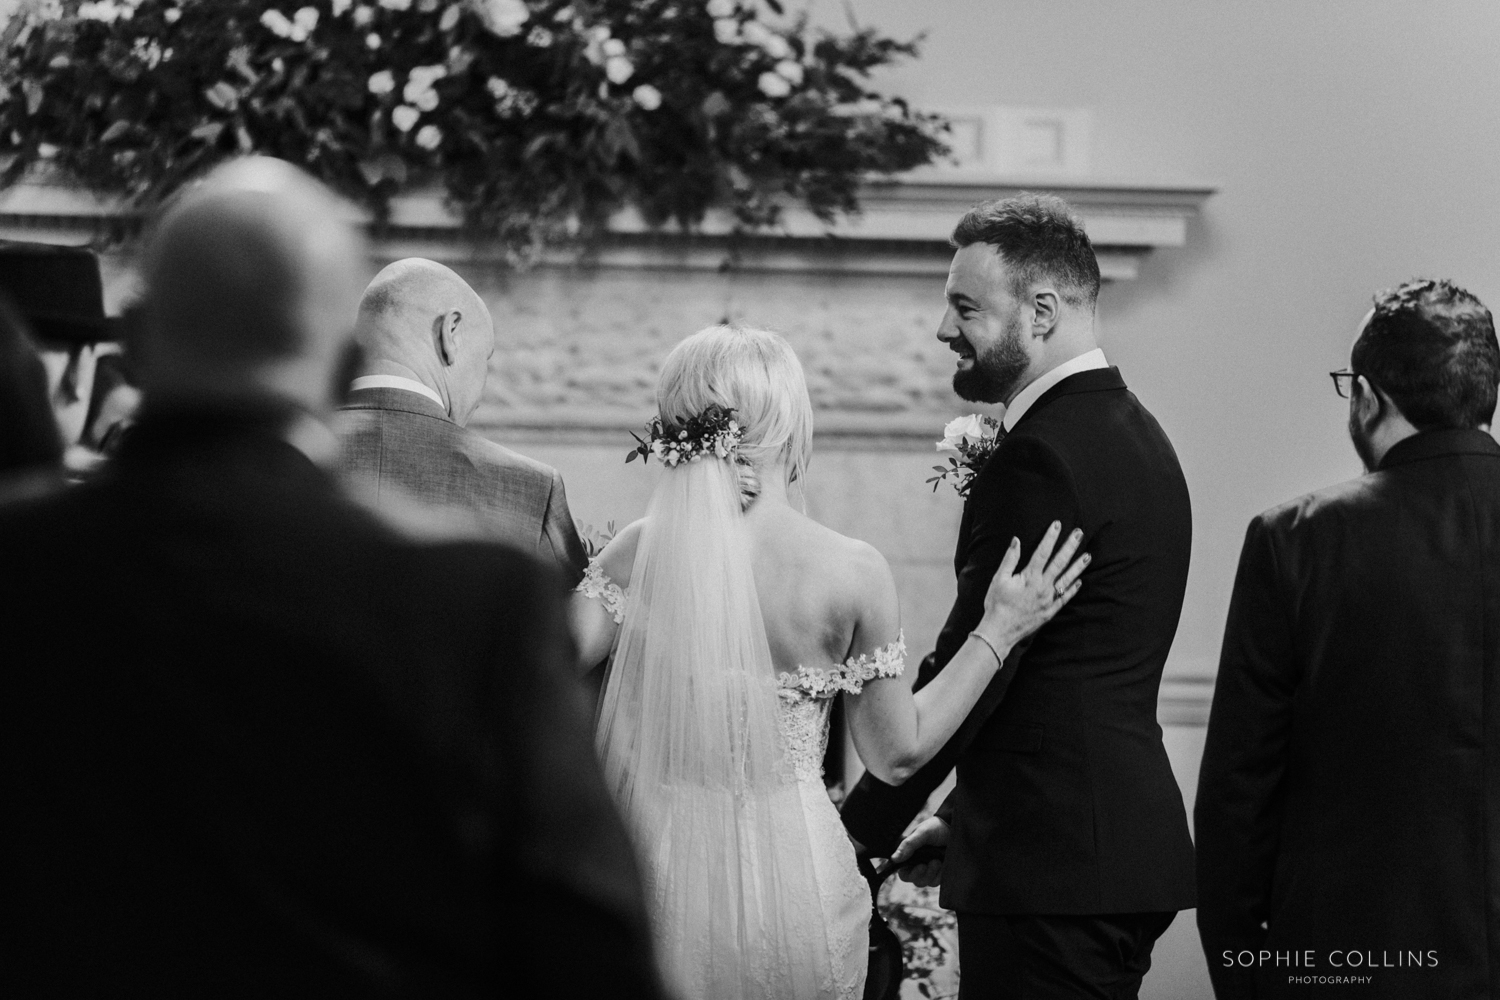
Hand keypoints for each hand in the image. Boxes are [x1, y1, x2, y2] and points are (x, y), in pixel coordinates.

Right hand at [891, 815, 949, 887]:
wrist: (955, 828)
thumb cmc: (937, 827)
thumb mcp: (922, 833)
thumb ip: (908, 845)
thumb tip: (893, 859)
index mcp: (910, 854)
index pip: (903, 871)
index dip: (907, 873)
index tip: (918, 866)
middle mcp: (918, 863)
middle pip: (914, 880)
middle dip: (921, 874)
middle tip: (926, 864)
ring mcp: (930, 869)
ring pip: (925, 882)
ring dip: (931, 873)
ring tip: (937, 861)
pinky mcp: (940, 873)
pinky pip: (936, 882)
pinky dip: (940, 875)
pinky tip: (943, 864)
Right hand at [977, 521, 1088, 650]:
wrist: (1000, 631)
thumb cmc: (997, 604)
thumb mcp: (999, 579)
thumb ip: (1010, 559)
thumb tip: (1016, 540)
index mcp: (1030, 577)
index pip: (1043, 552)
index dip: (1050, 537)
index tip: (1057, 524)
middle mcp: (1043, 587)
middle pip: (1060, 562)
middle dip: (1070, 546)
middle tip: (1079, 533)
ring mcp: (1048, 599)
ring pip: (1067, 579)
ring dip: (1078, 566)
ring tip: (1088, 556)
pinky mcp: (1050, 611)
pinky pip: (1065, 598)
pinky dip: (1073, 589)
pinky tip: (1079, 581)